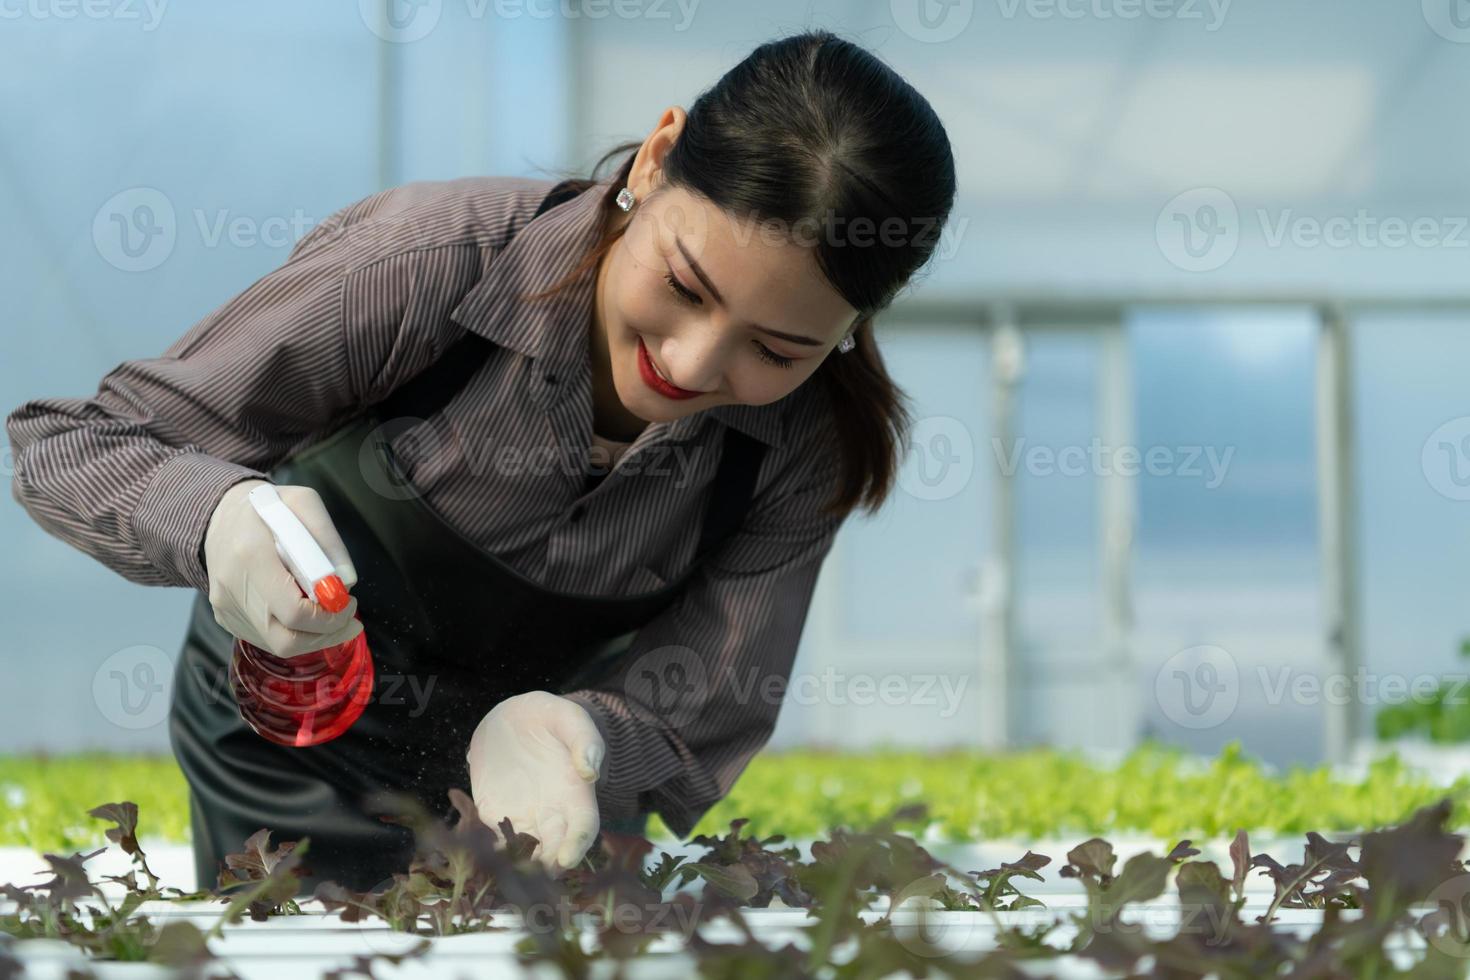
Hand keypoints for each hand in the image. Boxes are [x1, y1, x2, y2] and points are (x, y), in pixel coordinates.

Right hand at [203, 478, 362, 657]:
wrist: (218, 518)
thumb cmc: (266, 509)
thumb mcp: (302, 502)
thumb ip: (327, 539)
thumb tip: (346, 582)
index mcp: (250, 554)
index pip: (293, 610)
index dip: (328, 616)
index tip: (348, 602)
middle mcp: (232, 587)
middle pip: (286, 639)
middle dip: (326, 634)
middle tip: (348, 619)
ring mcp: (225, 607)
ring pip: (278, 645)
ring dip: (314, 637)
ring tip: (333, 616)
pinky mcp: (225, 618)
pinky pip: (266, 639)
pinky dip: (294, 633)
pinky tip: (306, 613)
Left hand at [466, 690, 603, 874]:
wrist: (514, 719)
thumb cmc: (550, 718)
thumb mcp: (569, 718)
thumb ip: (584, 740)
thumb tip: (590, 769)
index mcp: (576, 793)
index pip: (584, 827)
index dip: (577, 845)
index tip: (566, 859)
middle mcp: (552, 812)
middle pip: (554, 849)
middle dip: (546, 867)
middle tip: (532, 879)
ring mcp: (523, 817)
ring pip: (523, 852)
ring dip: (515, 868)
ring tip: (502, 879)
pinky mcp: (494, 816)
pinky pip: (491, 840)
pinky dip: (486, 854)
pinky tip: (475, 863)